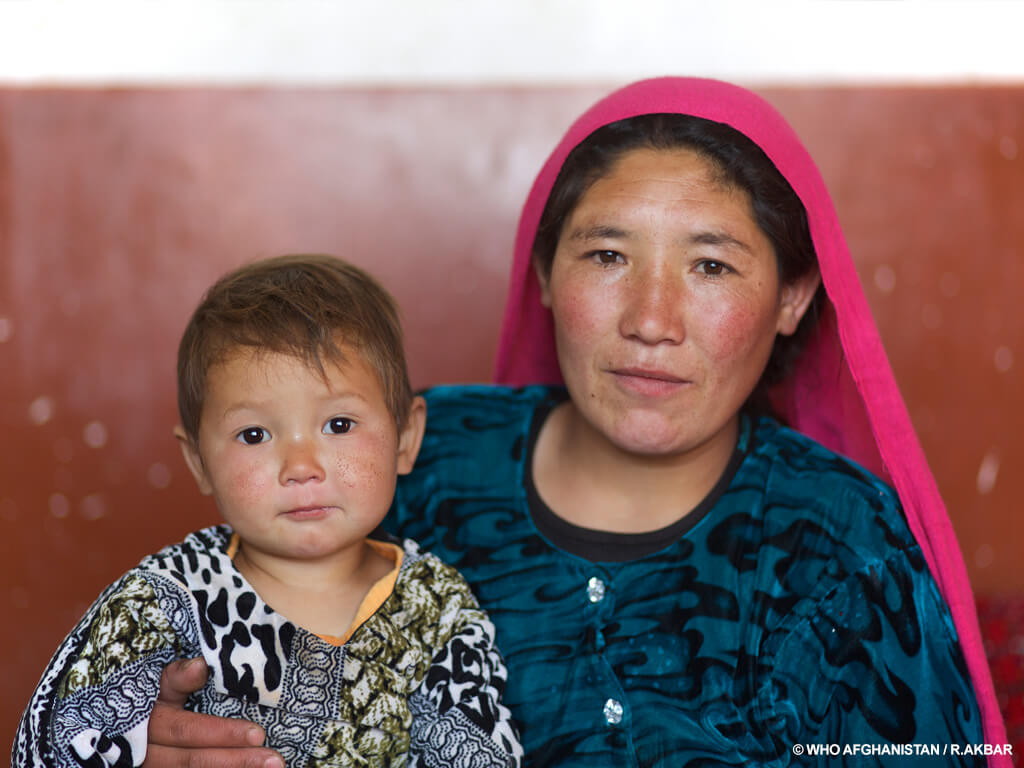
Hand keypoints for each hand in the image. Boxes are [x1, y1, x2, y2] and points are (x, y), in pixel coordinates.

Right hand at [143, 657, 283, 767]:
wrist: (126, 733)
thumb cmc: (151, 701)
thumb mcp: (158, 685)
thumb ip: (177, 677)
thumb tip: (200, 665)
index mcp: (150, 725)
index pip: (188, 731)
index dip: (223, 734)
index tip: (258, 734)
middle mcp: (150, 754)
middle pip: (195, 760)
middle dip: (238, 760)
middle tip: (275, 760)